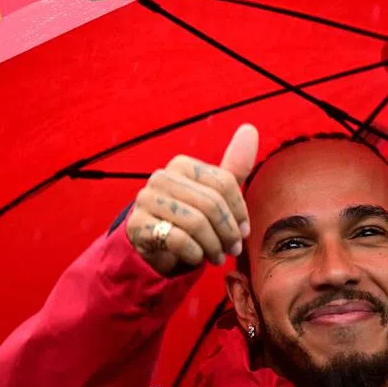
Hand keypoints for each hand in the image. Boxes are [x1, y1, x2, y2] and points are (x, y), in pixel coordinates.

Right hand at [127, 124, 258, 274]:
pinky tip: (197, 258)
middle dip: (228, 232)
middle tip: (233, 249)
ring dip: (213, 246)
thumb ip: (234, 167)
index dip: (240, 211)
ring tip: (218, 257)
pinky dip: (194, 253)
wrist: (153, 246)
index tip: (244, 231)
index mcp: (182, 165)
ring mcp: (146, 200)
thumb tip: (250, 129)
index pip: (224, 183)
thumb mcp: (214, 195)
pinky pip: (178, 239)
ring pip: (196, 223)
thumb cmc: (189, 217)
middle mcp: (161, 177)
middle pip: (211, 204)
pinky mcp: (137, 225)